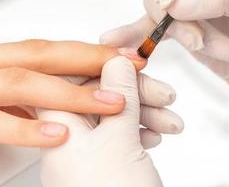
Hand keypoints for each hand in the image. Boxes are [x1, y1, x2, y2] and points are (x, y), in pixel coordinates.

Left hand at [39, 56, 177, 186]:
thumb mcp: (120, 140)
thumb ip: (120, 95)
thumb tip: (116, 63)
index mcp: (57, 132)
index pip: (69, 82)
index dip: (99, 66)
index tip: (129, 60)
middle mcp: (67, 143)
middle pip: (98, 98)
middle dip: (135, 93)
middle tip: (163, 93)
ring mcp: (85, 157)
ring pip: (114, 119)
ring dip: (146, 114)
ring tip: (171, 120)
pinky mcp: (104, 168)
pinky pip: (121, 139)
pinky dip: (142, 132)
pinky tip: (158, 134)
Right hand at [101, 0, 228, 147]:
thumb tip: (175, 1)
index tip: (173, 10)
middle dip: (181, 19)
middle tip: (200, 42)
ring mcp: (182, 5)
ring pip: (158, 10)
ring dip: (182, 34)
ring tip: (210, 49)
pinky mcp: (174, 29)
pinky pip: (146, 28)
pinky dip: (130, 34)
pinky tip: (111, 39)